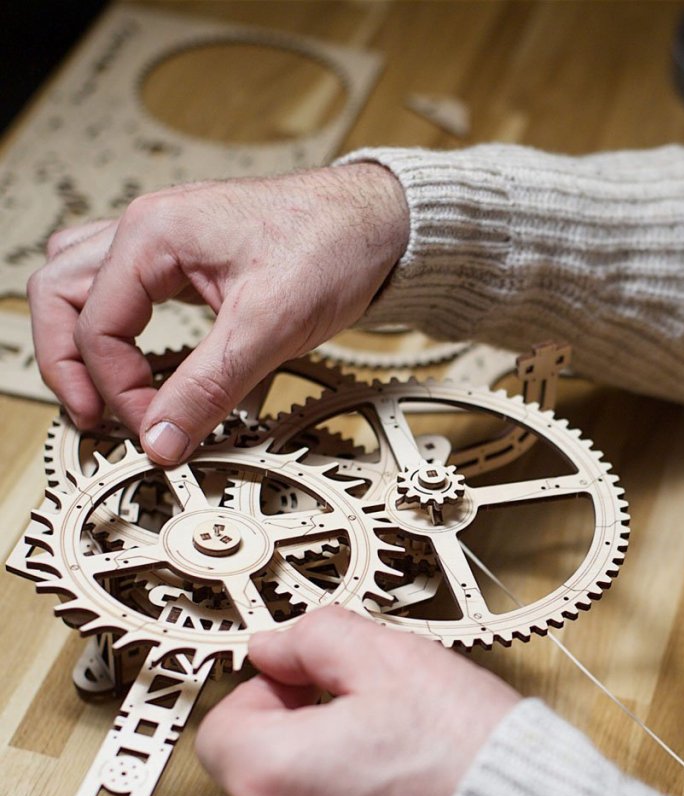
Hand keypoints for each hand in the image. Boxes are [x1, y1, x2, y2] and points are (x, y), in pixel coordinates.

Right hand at [28, 163, 409, 463]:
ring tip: (102, 391)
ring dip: (80, 337)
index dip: (119, 390)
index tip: (155, 432)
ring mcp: (165, 239)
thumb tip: (163, 439)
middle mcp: (148, 228)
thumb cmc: (332, 245)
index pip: (98, 326)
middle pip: (60, 294)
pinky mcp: (189, 257)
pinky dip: (116, 322)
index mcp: (154, 234)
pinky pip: (123, 285)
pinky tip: (141, 355)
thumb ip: (209, 386)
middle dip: (67, 361)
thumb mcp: (269, 326)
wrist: (379, 223)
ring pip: (80, 283)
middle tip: (93, 417)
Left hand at [194, 607, 520, 795]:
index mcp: (273, 775)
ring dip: (330, 792)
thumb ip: (317, 638)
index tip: (309, 686)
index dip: (267, 693)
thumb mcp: (393, 661)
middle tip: (373, 723)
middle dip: (306, 741)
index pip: (224, 725)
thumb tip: (276, 646)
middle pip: (262, 774)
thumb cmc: (472, 757)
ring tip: (402, 772)